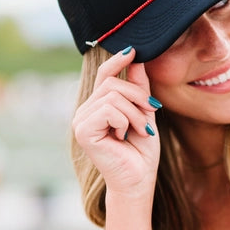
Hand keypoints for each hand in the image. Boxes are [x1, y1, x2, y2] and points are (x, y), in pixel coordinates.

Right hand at [72, 48, 160, 198]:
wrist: (138, 179)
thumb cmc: (141, 151)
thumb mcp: (144, 112)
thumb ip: (138, 88)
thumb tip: (136, 57)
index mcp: (97, 106)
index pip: (104, 75)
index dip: (117, 60)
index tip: (133, 50)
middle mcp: (85, 111)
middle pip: (112, 83)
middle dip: (137, 97)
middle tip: (149, 117)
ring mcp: (81, 121)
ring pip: (113, 96)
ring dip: (135, 113)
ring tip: (139, 131)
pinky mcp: (83, 131)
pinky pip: (108, 110)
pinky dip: (124, 121)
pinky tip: (123, 137)